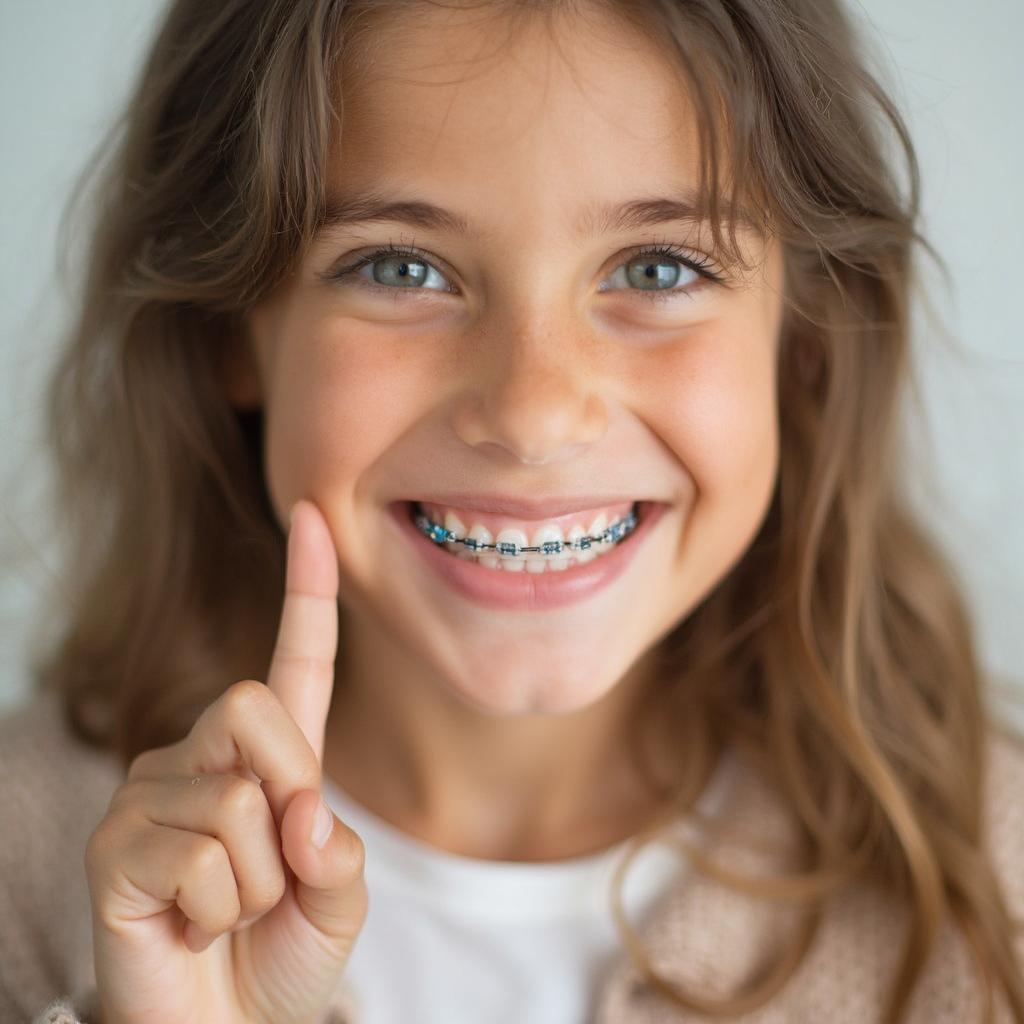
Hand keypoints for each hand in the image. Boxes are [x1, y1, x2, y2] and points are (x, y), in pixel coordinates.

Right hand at [84, 499, 366, 1023]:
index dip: (307, 587)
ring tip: (230, 910)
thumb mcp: (338, 898)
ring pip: (237, 799)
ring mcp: (149, 794)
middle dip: (290, 794)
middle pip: (256, 706)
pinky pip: (198, 854)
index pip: (294, 659)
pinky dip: (218, 906)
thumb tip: (299, 808)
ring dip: (258, 880)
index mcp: (269, 756)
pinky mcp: (114, 845)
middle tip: (278, 867)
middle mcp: (202, 756)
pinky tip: (192, 924)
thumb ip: (336, 848)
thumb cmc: (281, 958)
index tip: (308, 515)